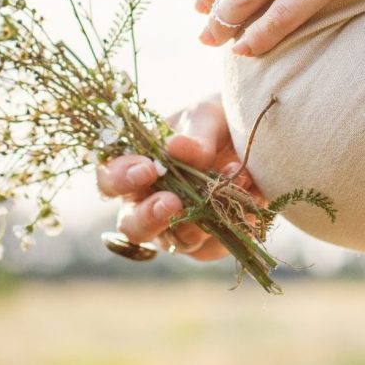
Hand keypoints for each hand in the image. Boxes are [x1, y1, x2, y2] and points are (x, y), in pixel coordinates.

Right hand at [96, 96, 260, 260]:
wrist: (254, 141)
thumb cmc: (215, 125)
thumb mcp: (207, 118)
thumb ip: (195, 135)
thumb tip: (177, 148)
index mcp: (136, 170)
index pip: (110, 181)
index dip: (120, 179)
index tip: (147, 169)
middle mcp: (148, 205)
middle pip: (132, 226)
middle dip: (149, 216)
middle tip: (171, 202)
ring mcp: (177, 228)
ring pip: (174, 242)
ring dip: (200, 219)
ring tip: (227, 187)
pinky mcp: (209, 244)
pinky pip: (213, 245)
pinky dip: (230, 222)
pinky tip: (247, 197)